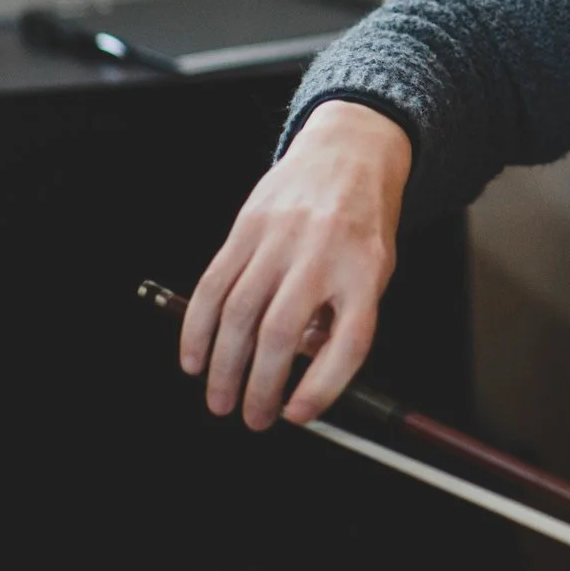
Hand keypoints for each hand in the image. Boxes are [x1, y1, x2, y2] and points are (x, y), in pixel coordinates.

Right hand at [178, 99, 410, 429]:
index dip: (322, 385)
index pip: (350, 339)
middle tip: (252, 419)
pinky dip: (197, 328)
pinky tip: (193, 358)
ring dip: (223, 366)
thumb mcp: (376, 269)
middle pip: (282, 331)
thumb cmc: (363, 222)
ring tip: (220, 400)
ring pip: (239, 313)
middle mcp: (323, 253)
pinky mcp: (246, 228)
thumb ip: (344, 317)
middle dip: (260, 385)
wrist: (348, 151)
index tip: (298, 415)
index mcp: (366, 270)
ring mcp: (280, 238)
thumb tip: (301, 369)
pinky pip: (212, 285)